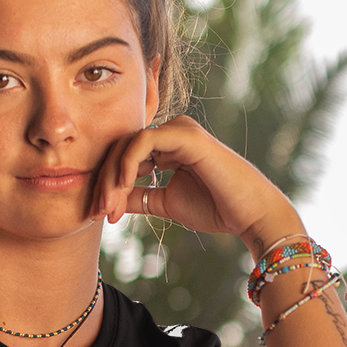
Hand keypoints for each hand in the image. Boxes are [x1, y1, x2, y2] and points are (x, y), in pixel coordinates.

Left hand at [91, 116, 298, 256]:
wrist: (249, 215)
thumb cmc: (215, 209)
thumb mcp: (165, 203)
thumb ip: (138, 197)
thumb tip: (110, 200)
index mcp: (167, 147)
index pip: (125, 157)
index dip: (107, 183)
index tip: (100, 214)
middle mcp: (172, 134)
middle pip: (121, 148)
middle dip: (105, 181)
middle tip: (97, 212)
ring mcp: (179, 130)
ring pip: (128, 144)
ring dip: (112, 176)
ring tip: (109, 206)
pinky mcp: (186, 135)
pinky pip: (144, 141)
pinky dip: (128, 163)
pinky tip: (122, 186)